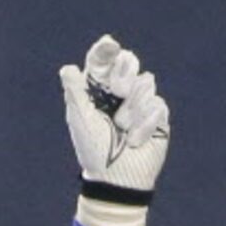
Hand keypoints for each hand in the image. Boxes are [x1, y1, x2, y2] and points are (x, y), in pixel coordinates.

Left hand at [61, 36, 169, 198]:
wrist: (117, 179)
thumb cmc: (93, 150)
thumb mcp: (81, 120)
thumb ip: (75, 92)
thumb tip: (67, 68)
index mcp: (97, 88)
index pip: (103, 60)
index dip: (106, 49)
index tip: (110, 45)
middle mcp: (120, 91)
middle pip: (129, 61)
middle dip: (124, 73)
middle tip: (118, 92)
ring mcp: (140, 102)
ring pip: (145, 82)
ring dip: (132, 107)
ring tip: (123, 129)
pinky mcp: (157, 117)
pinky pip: (157, 104)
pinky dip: (144, 123)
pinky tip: (135, 140)